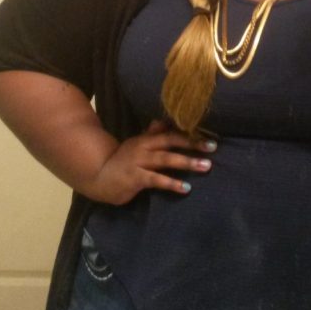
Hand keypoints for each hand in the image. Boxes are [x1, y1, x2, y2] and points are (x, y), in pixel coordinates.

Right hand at [85, 120, 216, 204]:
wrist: (97, 176)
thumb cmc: (122, 162)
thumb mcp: (137, 146)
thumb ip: (151, 134)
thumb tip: (165, 121)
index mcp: (146, 140)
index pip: (171, 134)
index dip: (190, 135)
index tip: (209, 137)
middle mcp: (144, 148)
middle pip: (171, 143)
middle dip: (193, 144)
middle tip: (213, 148)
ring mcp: (139, 162)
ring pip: (166, 159)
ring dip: (187, 162)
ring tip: (206, 166)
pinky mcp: (135, 178)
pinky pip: (156, 180)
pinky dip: (172, 183)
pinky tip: (185, 188)